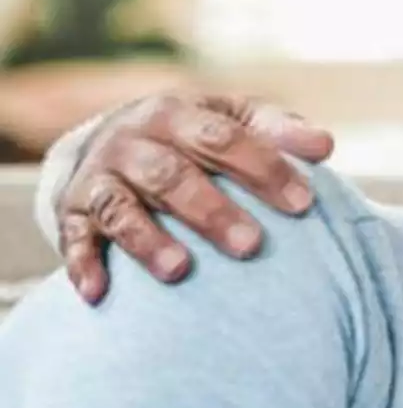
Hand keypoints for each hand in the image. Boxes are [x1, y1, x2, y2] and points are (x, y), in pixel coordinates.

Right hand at [56, 94, 334, 302]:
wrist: (109, 141)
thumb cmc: (194, 138)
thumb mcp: (233, 121)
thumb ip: (279, 131)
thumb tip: (326, 146)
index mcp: (178, 114)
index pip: (224, 138)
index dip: (264, 169)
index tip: (304, 203)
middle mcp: (132, 141)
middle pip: (172, 175)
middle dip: (211, 211)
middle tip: (252, 245)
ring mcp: (99, 177)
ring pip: (119, 207)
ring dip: (147, 240)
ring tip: (180, 271)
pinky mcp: (71, 212)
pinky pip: (73, 239)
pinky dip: (83, 265)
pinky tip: (99, 293)